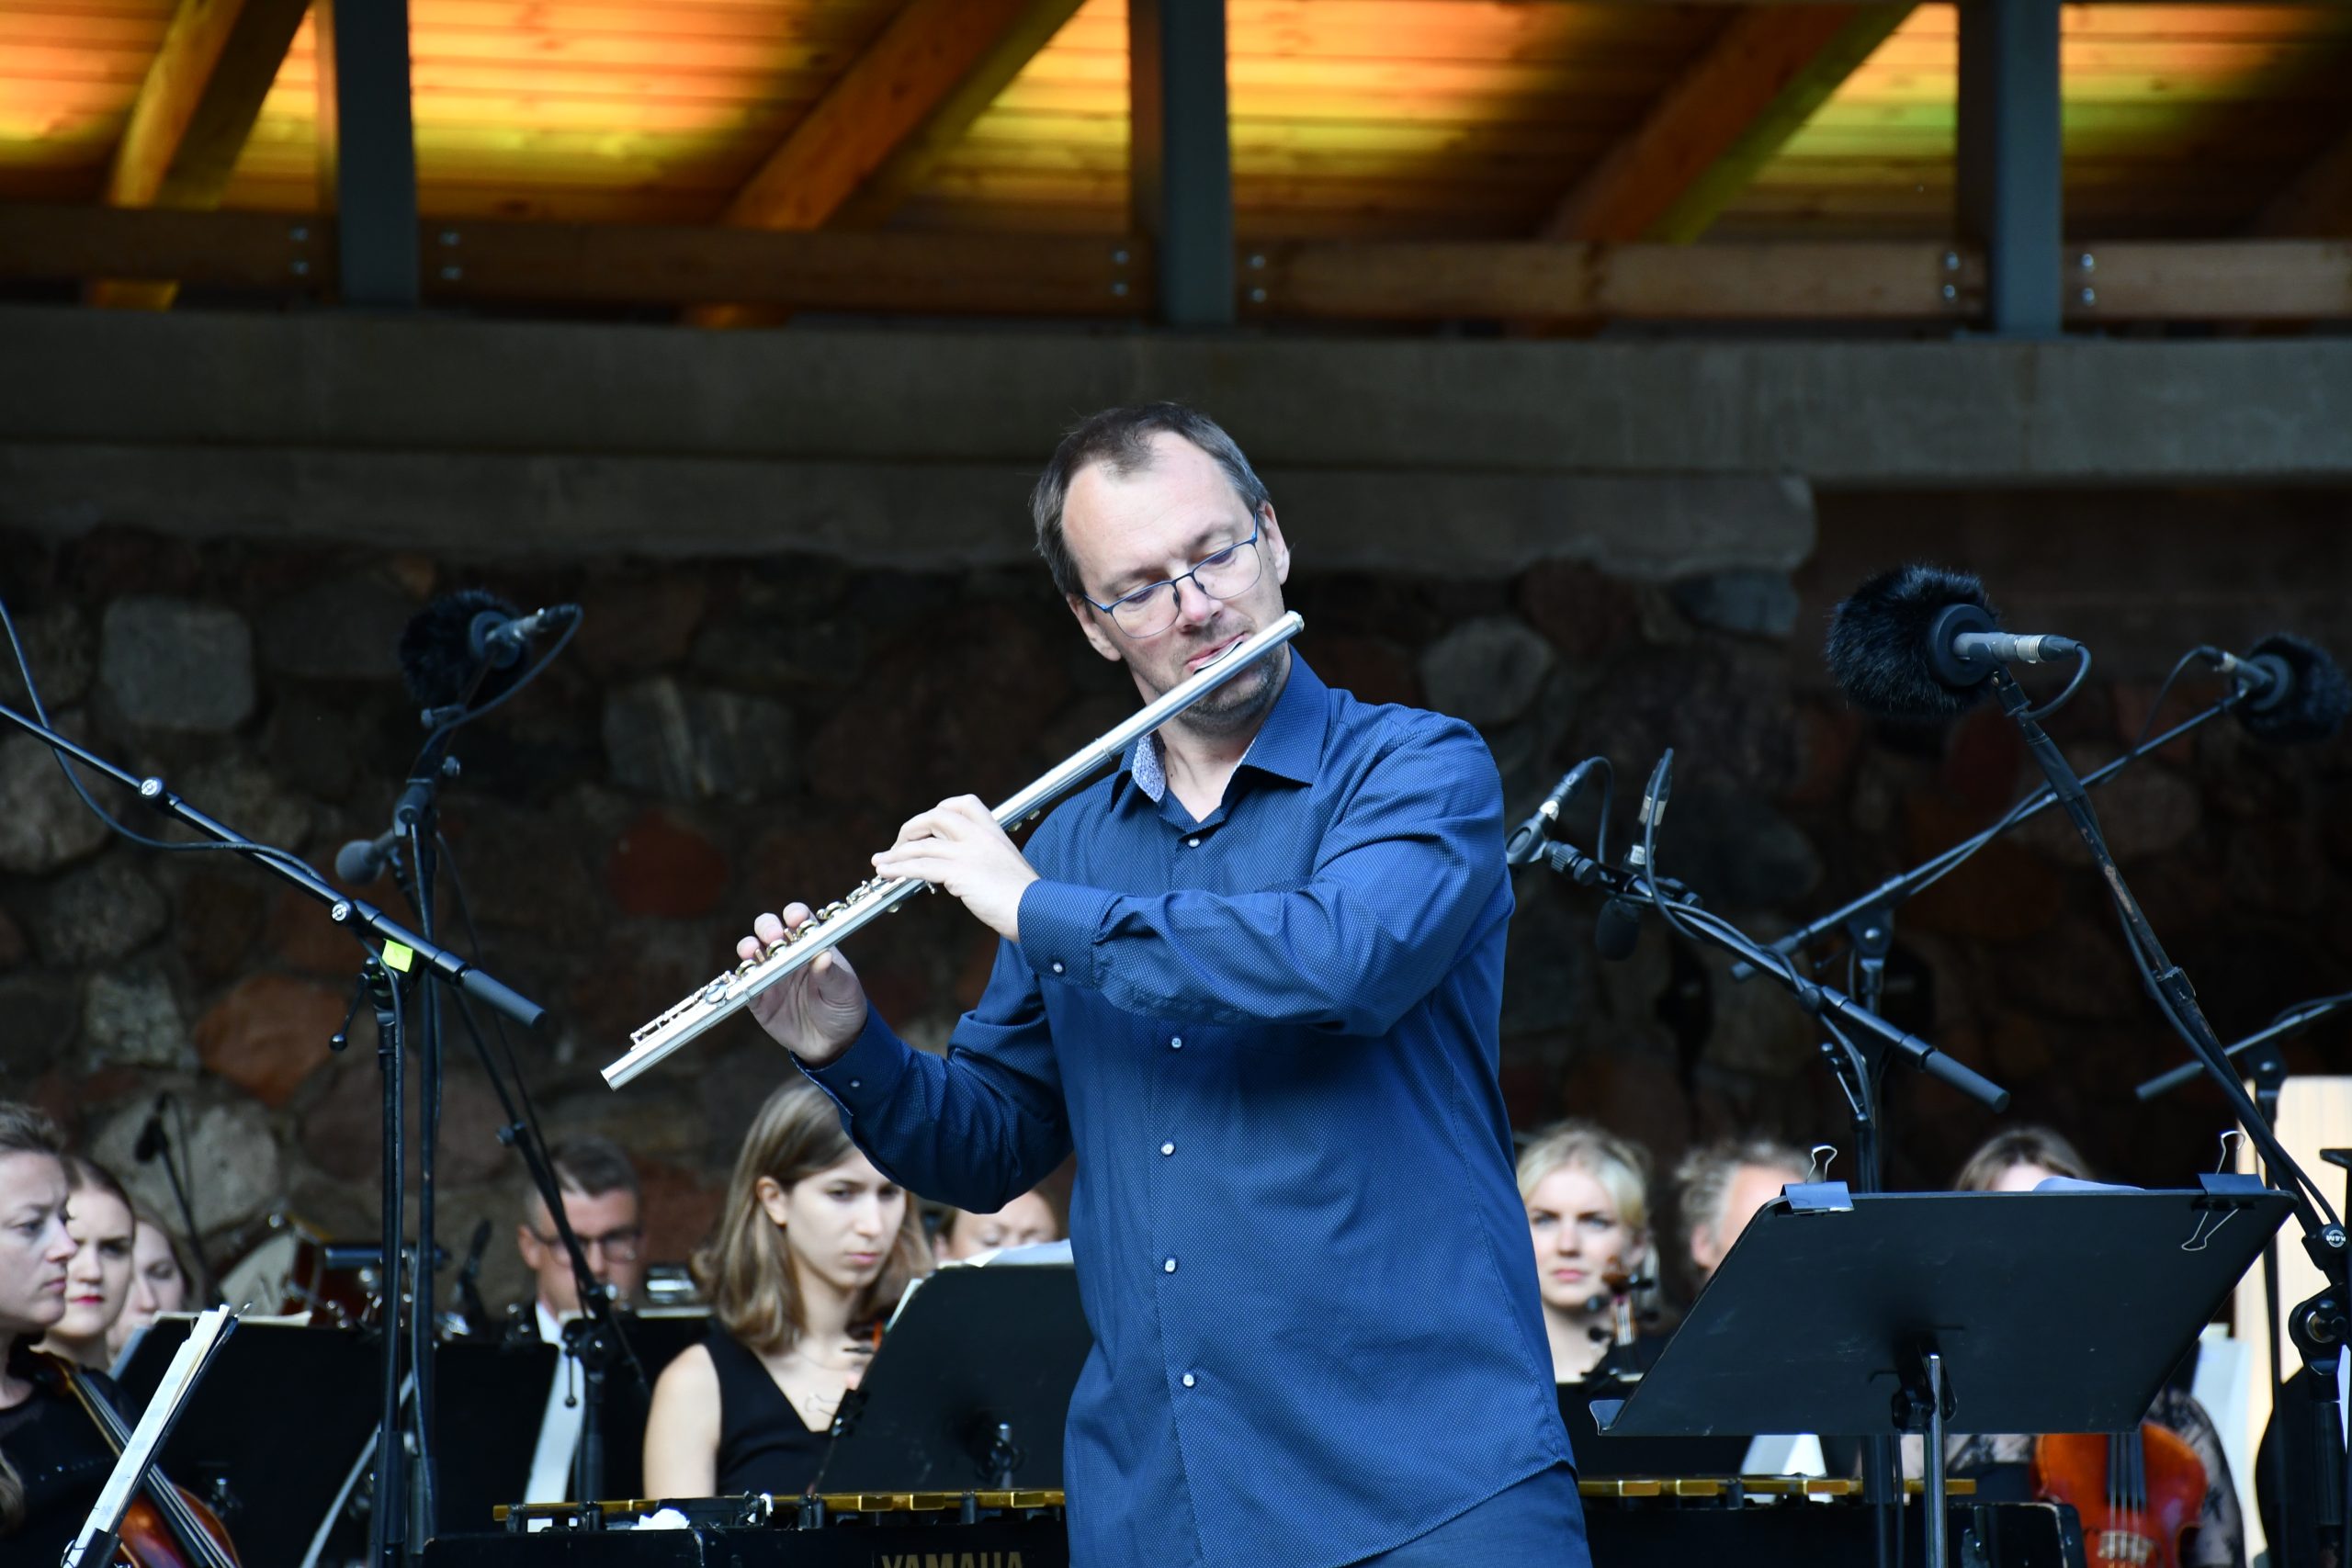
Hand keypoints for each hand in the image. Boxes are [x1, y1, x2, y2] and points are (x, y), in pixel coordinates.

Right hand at [736, 904, 868, 1065]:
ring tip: (752, 952)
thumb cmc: (843, 1008)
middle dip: (767, 927)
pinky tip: (744, 978)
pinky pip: (744, 985)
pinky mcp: (759, 999)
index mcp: (811, 945)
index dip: (795, 914)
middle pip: (769, 929)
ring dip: (749, 948)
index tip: (795, 919)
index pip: (800, 920)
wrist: (834, 1043)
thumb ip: (832, 974)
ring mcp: (771, 975)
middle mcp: (788, 955)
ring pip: (752, 953)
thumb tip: (823, 956)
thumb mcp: (844, 991)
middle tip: (774, 937)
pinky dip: (741, 980)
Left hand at [869, 796, 1038, 942]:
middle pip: (935, 818)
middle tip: (897, 847)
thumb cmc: (1026, 900)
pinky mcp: (961, 872)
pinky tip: (887, 874)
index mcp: (993, 832)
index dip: (938, 812)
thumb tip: (957, 873)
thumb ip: (984, 862)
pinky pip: (921, 866)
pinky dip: (899, 869)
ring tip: (880, 865)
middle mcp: (980, 836)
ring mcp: (969, 853)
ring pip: (922, 846)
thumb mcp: (1006, 870)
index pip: (962, 804)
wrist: (1039, 913)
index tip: (926, 830)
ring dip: (895, 855)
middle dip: (910, 830)